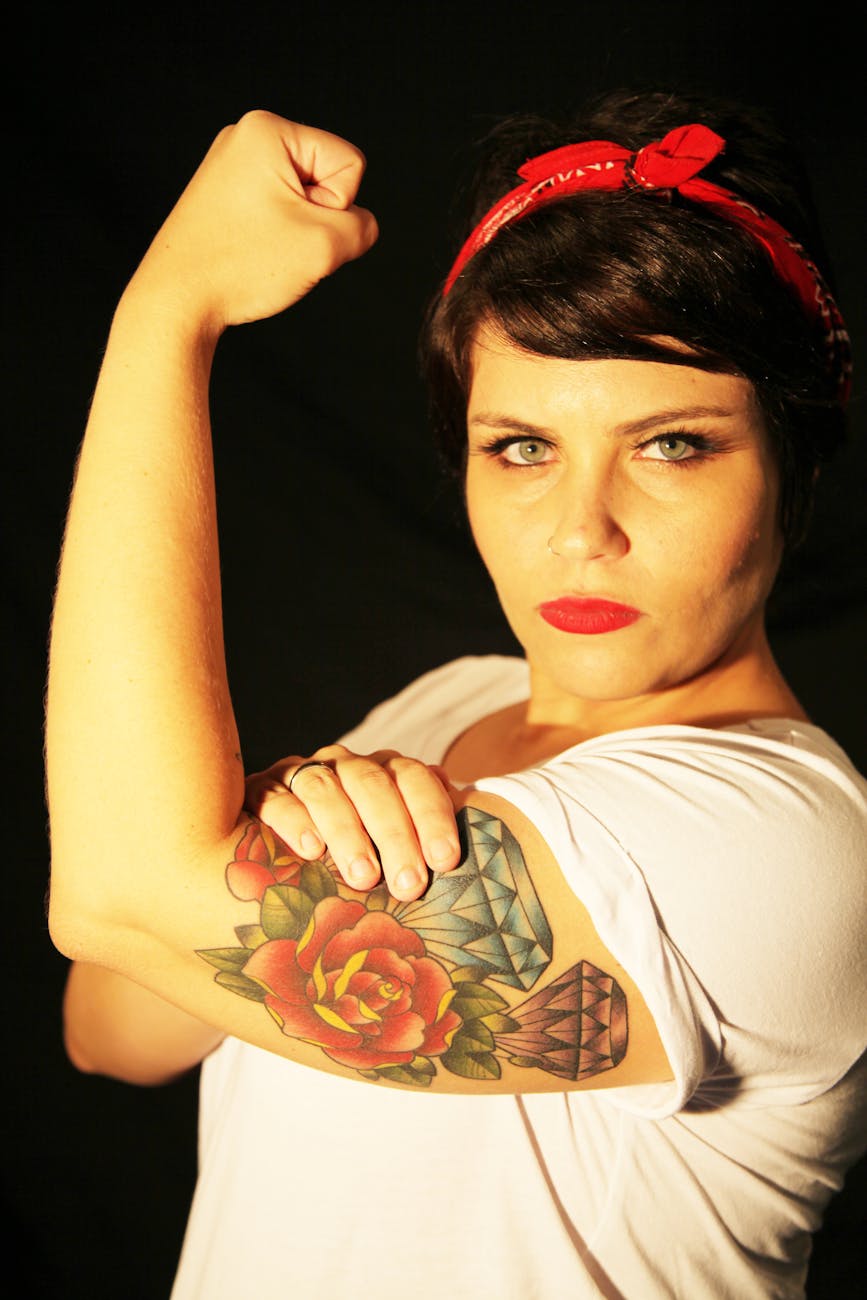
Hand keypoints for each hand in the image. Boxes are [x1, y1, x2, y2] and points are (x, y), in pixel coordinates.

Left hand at [127, 110, 377, 333]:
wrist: (175, 300)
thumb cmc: (240, 266)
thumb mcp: (324, 247)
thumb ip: (362, 229)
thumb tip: (359, 226)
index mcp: (268, 129)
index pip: (349, 164)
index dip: (336, 207)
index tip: (295, 227)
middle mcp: (245, 136)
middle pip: (325, 178)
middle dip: (314, 219)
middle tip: (276, 243)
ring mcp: (230, 165)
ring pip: (302, 200)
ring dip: (297, 233)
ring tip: (260, 250)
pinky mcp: (223, 194)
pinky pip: (277, 211)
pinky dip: (275, 237)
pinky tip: (249, 253)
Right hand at [244, 746, 461, 900]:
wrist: (281, 848)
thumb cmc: (358, 854)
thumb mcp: (395, 845)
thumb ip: (427, 832)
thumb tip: (468, 814)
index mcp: (384, 771)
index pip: (415, 779)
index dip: (432, 816)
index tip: (446, 860)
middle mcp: (345, 765)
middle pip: (373, 783)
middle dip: (394, 833)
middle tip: (409, 884)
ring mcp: (300, 774)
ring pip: (324, 787)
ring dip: (347, 831)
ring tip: (364, 876)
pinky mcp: (260, 791)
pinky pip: (275, 797)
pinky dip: (292, 820)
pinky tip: (309, 849)